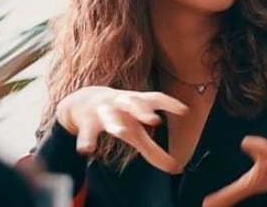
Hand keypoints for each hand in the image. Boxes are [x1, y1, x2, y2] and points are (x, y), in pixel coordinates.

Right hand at [56, 86, 188, 172]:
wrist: (82, 101)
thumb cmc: (117, 116)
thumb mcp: (135, 129)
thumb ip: (153, 149)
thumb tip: (174, 168)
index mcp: (135, 103)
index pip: (154, 99)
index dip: (169, 103)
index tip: (184, 110)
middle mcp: (120, 104)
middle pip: (133, 104)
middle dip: (142, 110)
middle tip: (154, 120)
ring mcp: (102, 112)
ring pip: (109, 117)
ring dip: (114, 123)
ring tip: (120, 132)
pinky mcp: (86, 124)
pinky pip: (86, 133)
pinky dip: (86, 140)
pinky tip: (87, 150)